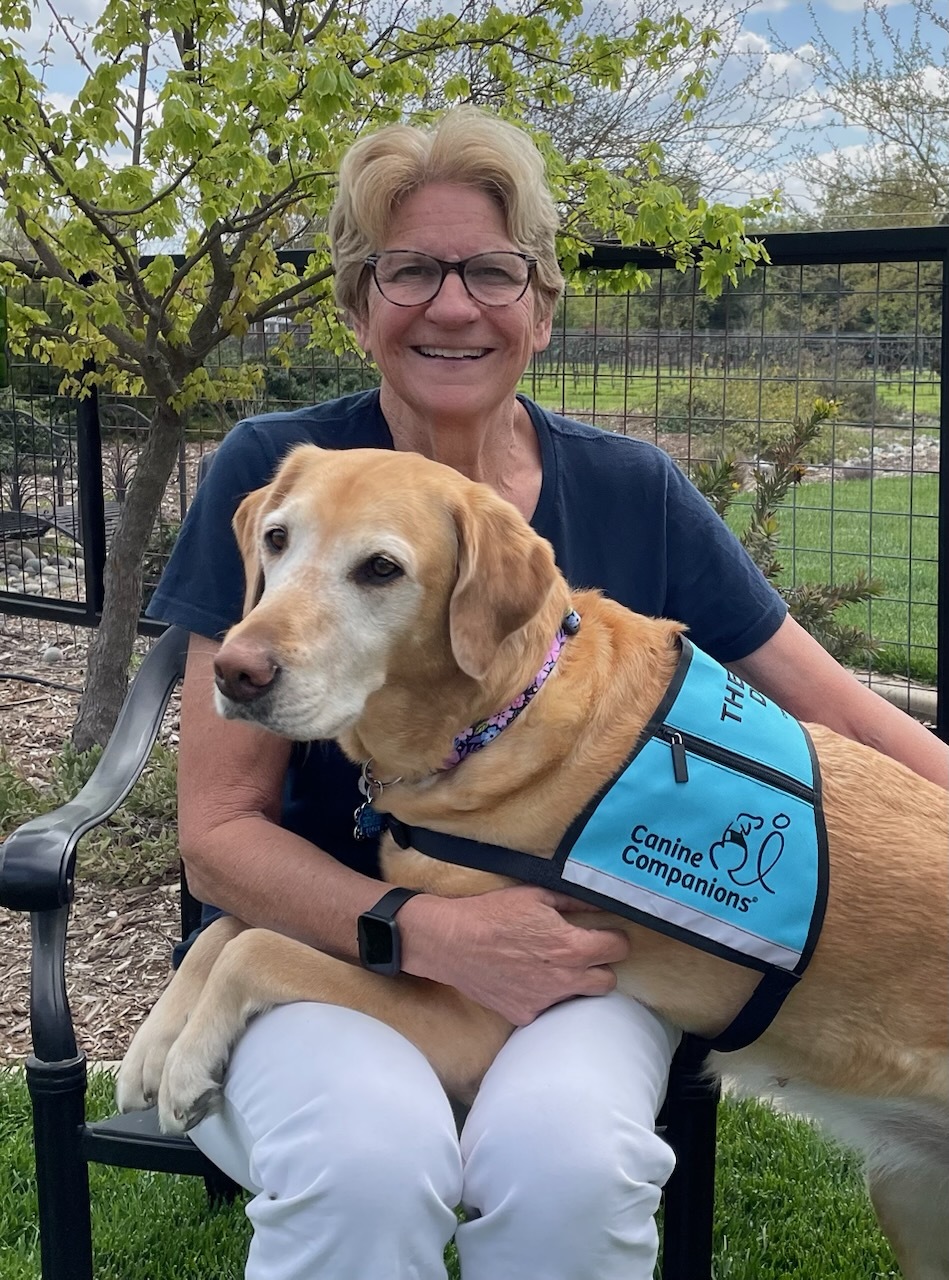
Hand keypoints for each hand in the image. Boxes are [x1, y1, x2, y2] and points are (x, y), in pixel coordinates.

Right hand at [399, 887, 629, 1024]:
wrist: (451, 942)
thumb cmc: (492, 913)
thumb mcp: (535, 895)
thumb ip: (572, 902)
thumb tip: (599, 902)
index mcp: (572, 946)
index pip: (618, 948)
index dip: (613, 938)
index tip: (604, 934)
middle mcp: (564, 979)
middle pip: (608, 980)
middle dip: (601, 966)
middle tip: (583, 953)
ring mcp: (545, 1001)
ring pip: (580, 998)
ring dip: (576, 983)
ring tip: (555, 968)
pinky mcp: (525, 1015)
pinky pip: (548, 1009)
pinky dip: (544, 997)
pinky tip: (528, 981)